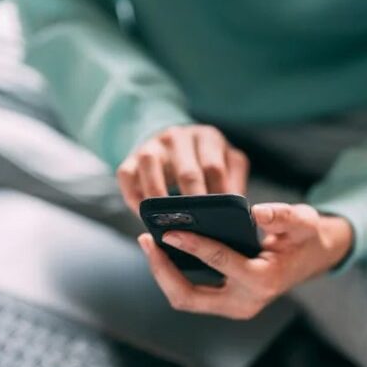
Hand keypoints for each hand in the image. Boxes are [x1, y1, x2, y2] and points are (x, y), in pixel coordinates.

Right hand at [117, 124, 248, 212]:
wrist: (172, 144)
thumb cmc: (204, 161)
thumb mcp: (226, 164)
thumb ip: (234, 183)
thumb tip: (240, 213)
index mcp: (207, 137)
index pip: (214, 168)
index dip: (217, 197)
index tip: (219, 221)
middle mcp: (178, 136)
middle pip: (187, 171)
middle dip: (192, 204)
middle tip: (197, 230)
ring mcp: (152, 144)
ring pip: (150, 165)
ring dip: (158, 197)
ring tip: (166, 223)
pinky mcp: (130, 156)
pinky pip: (126, 174)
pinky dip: (133, 196)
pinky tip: (143, 215)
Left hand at [138, 203, 352, 318]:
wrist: (311, 258)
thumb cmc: (304, 238)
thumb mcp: (304, 221)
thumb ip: (284, 216)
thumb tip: (257, 212)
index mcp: (262, 281)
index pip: (219, 261)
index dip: (192, 245)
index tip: (168, 231)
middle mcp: (244, 302)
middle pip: (189, 296)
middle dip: (162, 270)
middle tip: (145, 240)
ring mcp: (233, 307)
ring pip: (185, 299)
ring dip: (163, 274)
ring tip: (149, 243)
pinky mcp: (224, 303)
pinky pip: (190, 294)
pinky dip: (173, 275)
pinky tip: (163, 250)